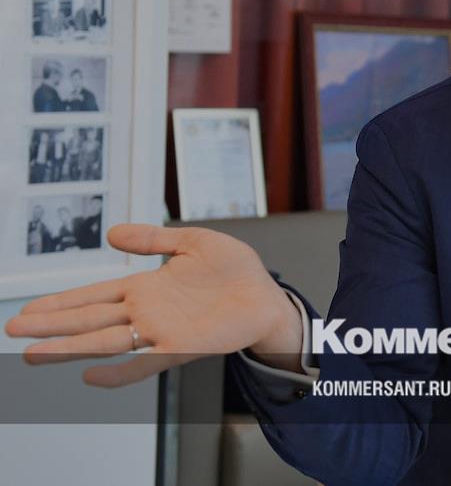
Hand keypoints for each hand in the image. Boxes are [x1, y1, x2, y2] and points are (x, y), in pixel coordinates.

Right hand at [3, 224, 302, 386]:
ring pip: (105, 341)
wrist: (268, 296)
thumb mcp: (193, 241)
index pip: (93, 295)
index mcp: (145, 287)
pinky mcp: (183, 345)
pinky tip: (91, 376)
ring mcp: (161, 330)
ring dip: (70, 348)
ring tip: (33, 354)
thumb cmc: (236, 271)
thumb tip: (111, 232)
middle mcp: (147, 311)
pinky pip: (145, 361)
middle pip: (88, 319)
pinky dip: (119, 372)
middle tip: (12, 330)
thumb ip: (153, 238)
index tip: (28, 308)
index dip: (61, 302)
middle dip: (51, 324)